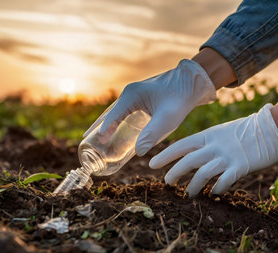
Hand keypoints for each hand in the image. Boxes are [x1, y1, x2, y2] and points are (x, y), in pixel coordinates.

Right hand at [84, 59, 215, 155]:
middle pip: (109, 112)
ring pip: (115, 112)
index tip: (99, 142)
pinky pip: (124, 111)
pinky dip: (116, 121)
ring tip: (96, 136)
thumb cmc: (180, 99)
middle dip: (98, 127)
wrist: (192, 83)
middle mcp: (130, 93)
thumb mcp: (167, 119)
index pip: (113, 115)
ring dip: (106, 124)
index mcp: (132, 95)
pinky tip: (116, 129)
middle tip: (86, 140)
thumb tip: (139, 152)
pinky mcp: (141, 98)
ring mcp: (135, 95)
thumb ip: (152, 134)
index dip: (105, 129)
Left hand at [149, 104, 277, 196]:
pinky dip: (217, 189)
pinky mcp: (241, 166)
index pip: (181, 145)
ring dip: (194, 186)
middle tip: (167, 182)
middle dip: (175, 172)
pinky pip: (224, 181)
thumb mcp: (223, 132)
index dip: (165, 155)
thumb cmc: (247, 131)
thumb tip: (193, 156)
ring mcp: (227, 156)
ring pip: (203, 174)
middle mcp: (214, 146)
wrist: (273, 128)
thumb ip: (208, 143)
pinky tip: (214, 193)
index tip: (151, 163)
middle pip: (188, 160)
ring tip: (189, 194)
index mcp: (208, 136)